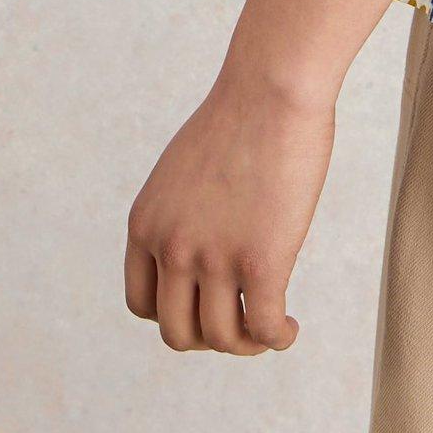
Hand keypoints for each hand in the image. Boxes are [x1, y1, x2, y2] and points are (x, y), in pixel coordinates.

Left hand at [124, 62, 335, 353]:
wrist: (272, 88)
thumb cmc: (242, 114)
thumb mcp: (185, 168)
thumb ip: (183, 210)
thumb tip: (207, 237)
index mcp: (146, 225)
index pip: (142, 304)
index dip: (175, 315)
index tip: (207, 306)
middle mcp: (171, 248)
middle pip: (178, 332)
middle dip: (210, 337)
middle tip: (241, 324)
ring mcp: (213, 258)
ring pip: (222, 338)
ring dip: (246, 343)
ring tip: (271, 328)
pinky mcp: (260, 261)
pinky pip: (262, 326)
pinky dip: (276, 338)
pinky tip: (290, 328)